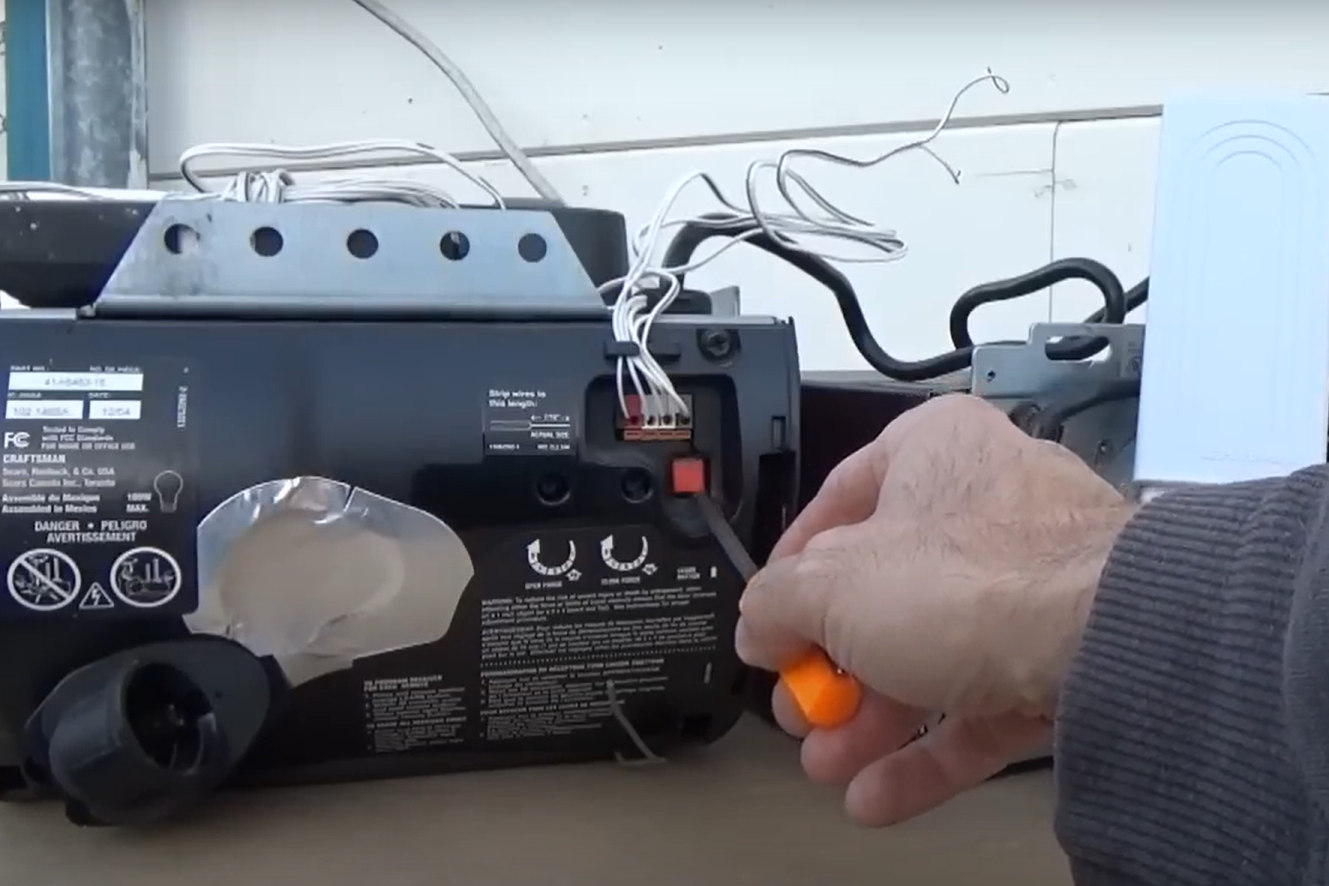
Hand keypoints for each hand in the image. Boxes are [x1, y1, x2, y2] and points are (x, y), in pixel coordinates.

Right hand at [736, 394, 1134, 825]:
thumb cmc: (990, 575)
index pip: (837, 505)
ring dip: (869, 719)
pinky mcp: (1060, 657)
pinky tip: (880, 790)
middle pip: (883, 594)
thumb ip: (775, 602)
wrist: (1113, 642)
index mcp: (932, 452)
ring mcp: (1031, 585)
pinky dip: (926, 750)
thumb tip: (759, 625)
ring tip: (827, 761)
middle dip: (830, 668)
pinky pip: (978, 705)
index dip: (792, 571)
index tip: (770, 619)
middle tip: (800, 705)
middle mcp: (987, 508)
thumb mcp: (832, 585)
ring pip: (930, 657)